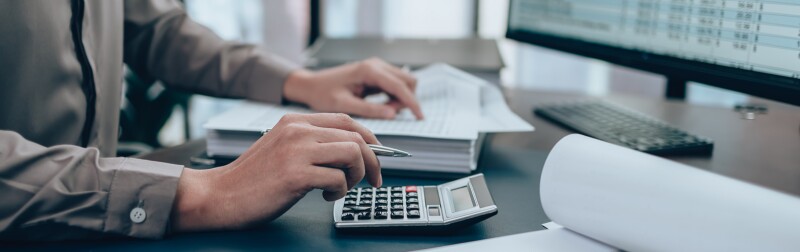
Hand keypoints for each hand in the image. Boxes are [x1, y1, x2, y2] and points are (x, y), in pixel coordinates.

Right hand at [170, 113, 381, 230]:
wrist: (219, 195)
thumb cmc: (253, 178)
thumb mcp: (283, 147)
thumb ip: (312, 143)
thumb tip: (354, 150)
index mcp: (295, 121)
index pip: (347, 121)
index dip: (370, 138)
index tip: (377, 156)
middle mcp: (298, 130)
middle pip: (356, 137)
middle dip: (373, 161)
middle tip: (373, 180)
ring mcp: (296, 151)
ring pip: (352, 154)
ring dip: (356, 175)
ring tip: (341, 188)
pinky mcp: (295, 175)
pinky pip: (338, 179)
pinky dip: (339, 191)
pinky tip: (325, 197)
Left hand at [283, 58, 423, 119]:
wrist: (310, 85)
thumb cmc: (322, 94)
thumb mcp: (344, 105)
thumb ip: (369, 109)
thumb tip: (392, 114)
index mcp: (369, 70)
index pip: (400, 86)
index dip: (412, 103)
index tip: (420, 117)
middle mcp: (376, 65)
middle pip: (408, 81)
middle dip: (406, 100)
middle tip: (390, 114)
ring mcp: (377, 68)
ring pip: (404, 82)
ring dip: (401, 99)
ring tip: (383, 111)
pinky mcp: (375, 74)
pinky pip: (395, 85)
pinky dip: (394, 97)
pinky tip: (381, 106)